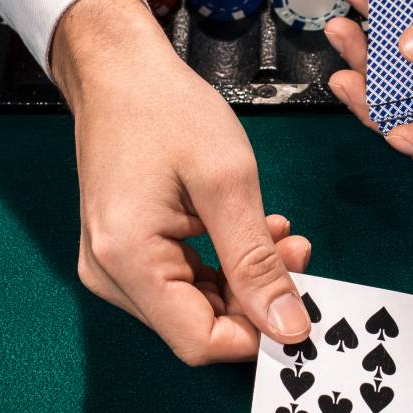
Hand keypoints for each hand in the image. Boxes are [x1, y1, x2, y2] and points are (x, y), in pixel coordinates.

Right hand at [51, 0, 312, 365]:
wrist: (117, 70)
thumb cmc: (165, 109)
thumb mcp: (227, 182)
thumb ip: (256, 262)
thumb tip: (288, 328)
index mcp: (128, 260)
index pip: (199, 341)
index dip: (257, 335)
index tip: (302, 305)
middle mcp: (110, 274)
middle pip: (197, 325)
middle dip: (255, 300)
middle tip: (298, 253)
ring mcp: (113, 265)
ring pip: (194, 305)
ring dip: (244, 279)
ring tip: (279, 234)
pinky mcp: (124, 252)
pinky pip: (180, 281)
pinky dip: (222, 264)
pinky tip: (250, 231)